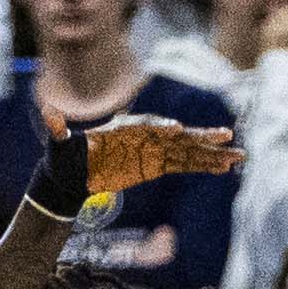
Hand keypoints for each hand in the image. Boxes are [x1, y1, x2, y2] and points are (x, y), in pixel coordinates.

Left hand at [53, 101, 246, 207]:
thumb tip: (49, 115)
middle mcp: (144, 135)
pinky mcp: (157, 165)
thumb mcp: (60, 147)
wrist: (71, 173)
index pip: (148, 125)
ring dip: (213, 154)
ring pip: (188, 150)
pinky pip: (185, 165)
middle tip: (224, 135)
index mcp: (124, 128)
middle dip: (201, 137)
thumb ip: (59, 132)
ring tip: (238, 157)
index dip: (162, 127)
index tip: (175, 131)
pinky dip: (204, 166)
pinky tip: (225, 168)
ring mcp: (153, 150)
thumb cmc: (66, 158)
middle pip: (178, 134)